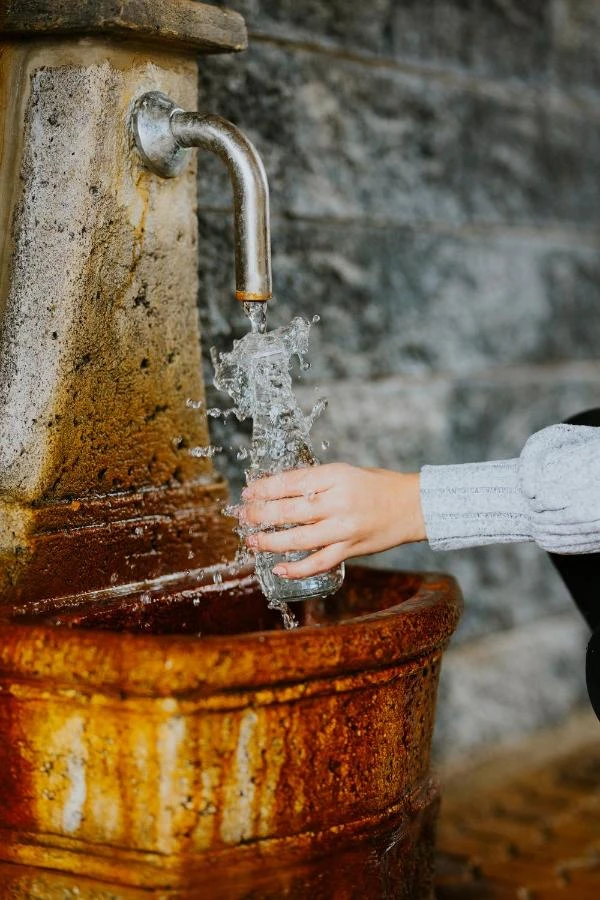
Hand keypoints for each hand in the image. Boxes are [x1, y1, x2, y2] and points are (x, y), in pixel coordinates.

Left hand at [239, 464, 425, 578]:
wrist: (412, 506)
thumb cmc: (377, 485)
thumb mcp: (344, 473)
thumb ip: (315, 482)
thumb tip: (278, 491)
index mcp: (335, 476)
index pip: (291, 482)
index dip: (265, 488)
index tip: (248, 492)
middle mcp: (338, 502)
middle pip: (289, 510)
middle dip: (260, 514)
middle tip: (242, 515)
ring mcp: (344, 528)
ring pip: (299, 539)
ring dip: (270, 541)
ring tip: (252, 541)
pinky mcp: (350, 549)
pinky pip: (319, 562)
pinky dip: (297, 568)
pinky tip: (279, 569)